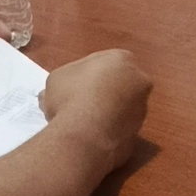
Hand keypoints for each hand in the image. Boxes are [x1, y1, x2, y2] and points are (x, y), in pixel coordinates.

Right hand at [37, 49, 150, 172]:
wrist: (84, 135)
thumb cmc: (71, 97)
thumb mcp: (56, 79)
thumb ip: (64, 81)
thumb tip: (53, 95)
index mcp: (122, 59)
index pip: (106, 62)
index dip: (87, 73)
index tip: (75, 84)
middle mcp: (139, 82)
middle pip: (118, 84)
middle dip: (102, 92)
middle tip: (79, 102)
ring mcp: (142, 109)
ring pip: (122, 108)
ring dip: (107, 112)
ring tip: (83, 123)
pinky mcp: (138, 134)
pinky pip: (119, 130)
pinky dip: (107, 132)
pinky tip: (90, 136)